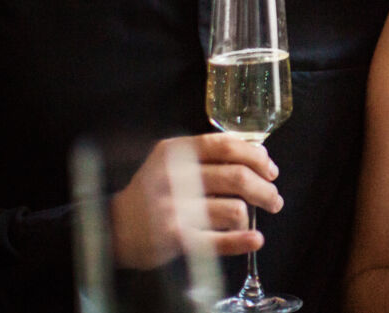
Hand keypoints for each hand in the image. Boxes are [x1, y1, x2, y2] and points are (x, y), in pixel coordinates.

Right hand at [109, 133, 283, 268]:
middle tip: (273, 198)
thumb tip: (259, 154)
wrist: (114, 227)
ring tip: (250, 220)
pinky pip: (220, 240)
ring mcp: (174, 208)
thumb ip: (210, 153)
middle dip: (265, 189)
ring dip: (251, 216)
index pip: (227, 146)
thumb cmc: (154, 192)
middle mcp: (175, 176)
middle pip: (238, 177)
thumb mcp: (172, 161)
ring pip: (234, 209)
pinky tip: (254, 239)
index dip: (257, 157)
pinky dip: (242, 241)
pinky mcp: (175, 238)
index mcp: (177, 152)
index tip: (271, 170)